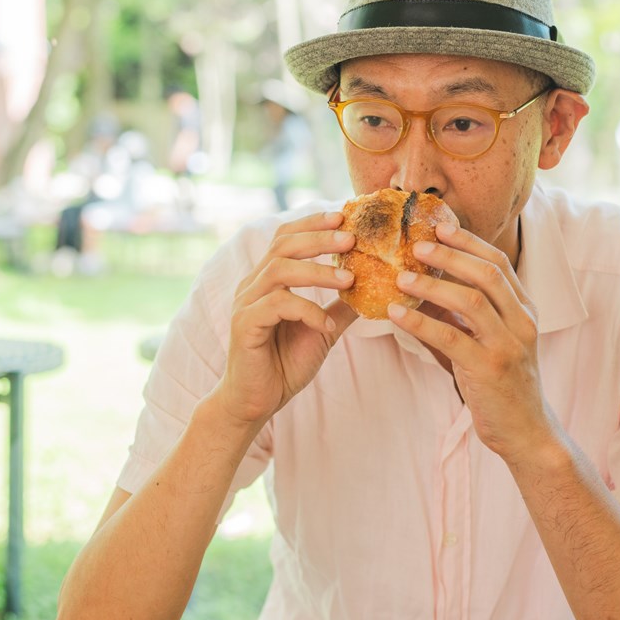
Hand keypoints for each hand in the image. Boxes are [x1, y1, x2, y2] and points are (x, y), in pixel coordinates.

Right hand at [218, 210, 358, 427]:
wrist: (256, 403)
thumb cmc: (284, 364)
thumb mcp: (321, 330)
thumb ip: (341, 307)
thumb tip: (373, 288)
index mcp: (267, 280)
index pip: (285, 237)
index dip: (312, 223)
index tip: (343, 217)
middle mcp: (252, 285)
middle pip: (282, 245)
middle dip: (319, 238)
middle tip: (352, 237)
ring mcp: (246, 304)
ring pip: (280, 270)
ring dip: (318, 271)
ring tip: (349, 279)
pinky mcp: (245, 325)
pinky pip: (278, 306)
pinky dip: (307, 311)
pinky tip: (327, 326)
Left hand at [389, 223, 558, 462]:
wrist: (526, 431)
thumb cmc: (502, 384)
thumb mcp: (490, 342)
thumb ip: (464, 316)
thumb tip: (423, 288)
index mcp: (525, 310)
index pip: (499, 264)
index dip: (469, 243)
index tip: (440, 227)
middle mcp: (522, 322)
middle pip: (487, 274)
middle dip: (450, 255)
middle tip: (416, 244)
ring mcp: (508, 345)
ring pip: (472, 302)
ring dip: (433, 285)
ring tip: (400, 277)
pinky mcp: (490, 370)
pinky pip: (451, 338)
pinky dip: (421, 322)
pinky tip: (397, 314)